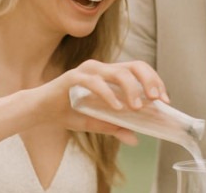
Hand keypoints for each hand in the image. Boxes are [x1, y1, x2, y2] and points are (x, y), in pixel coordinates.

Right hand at [35, 59, 168, 143]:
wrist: (40, 111)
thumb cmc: (69, 112)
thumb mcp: (96, 123)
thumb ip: (115, 127)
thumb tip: (135, 139)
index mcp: (110, 74)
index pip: (140, 70)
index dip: (155, 81)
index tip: (164, 99)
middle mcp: (102, 68)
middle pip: (134, 66)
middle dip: (149, 81)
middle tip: (156, 98)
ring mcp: (88, 71)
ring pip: (118, 72)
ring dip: (131, 89)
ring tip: (136, 107)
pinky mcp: (74, 77)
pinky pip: (95, 82)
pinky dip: (108, 95)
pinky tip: (116, 108)